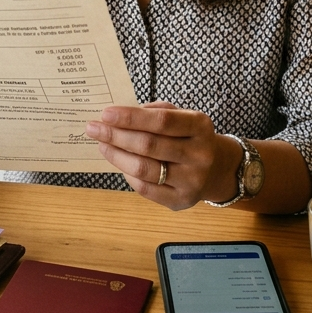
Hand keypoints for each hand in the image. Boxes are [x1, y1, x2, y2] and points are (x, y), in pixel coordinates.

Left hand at [85, 102, 243, 210]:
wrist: (218, 169)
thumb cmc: (190, 137)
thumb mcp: (183, 116)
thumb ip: (156, 111)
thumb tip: (119, 116)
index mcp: (200, 126)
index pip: (161, 120)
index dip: (131, 117)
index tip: (106, 113)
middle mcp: (199, 154)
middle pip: (149, 145)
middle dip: (116, 135)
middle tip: (93, 128)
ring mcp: (191, 180)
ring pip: (144, 168)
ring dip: (116, 155)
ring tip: (102, 144)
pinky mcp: (181, 200)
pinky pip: (145, 189)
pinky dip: (127, 174)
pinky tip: (119, 163)